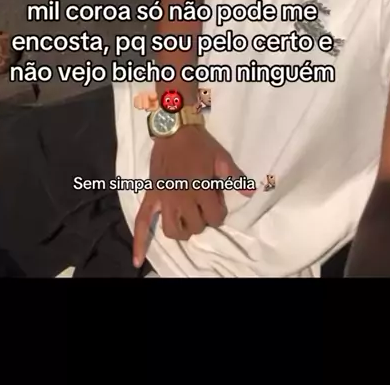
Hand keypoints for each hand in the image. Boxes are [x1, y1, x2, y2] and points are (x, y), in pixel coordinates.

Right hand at [133, 126, 252, 266]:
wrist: (174, 130)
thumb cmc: (200, 144)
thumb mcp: (221, 158)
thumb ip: (235, 177)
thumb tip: (251, 193)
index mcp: (201, 190)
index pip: (214, 218)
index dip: (219, 213)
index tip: (217, 202)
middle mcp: (182, 199)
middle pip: (195, 227)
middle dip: (201, 220)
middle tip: (202, 207)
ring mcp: (164, 200)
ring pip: (172, 230)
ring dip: (181, 230)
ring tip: (185, 221)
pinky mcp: (151, 196)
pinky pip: (141, 221)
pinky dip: (140, 242)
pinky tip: (138, 260)